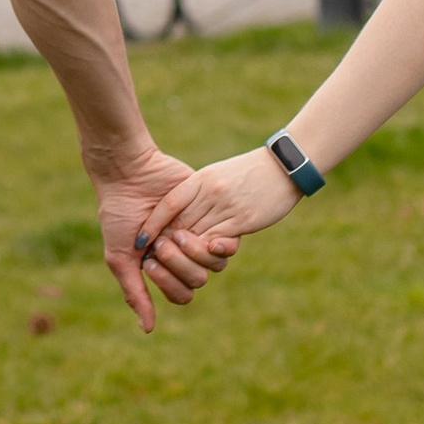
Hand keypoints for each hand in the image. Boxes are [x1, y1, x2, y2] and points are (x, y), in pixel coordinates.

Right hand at [91, 146, 237, 333]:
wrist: (129, 173)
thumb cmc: (119, 215)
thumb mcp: (121, 257)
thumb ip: (136, 293)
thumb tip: (148, 330)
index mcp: (163, 267)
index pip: (181, 295)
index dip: (168, 284)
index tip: (147, 261)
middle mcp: (183, 255)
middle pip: (198, 282)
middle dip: (177, 265)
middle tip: (159, 242)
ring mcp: (199, 237)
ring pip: (214, 267)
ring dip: (191, 254)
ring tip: (172, 233)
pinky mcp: (213, 217)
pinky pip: (228, 244)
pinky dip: (216, 246)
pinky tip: (197, 235)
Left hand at [139, 146, 301, 272]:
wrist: (283, 165)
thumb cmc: (249, 171)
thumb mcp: (217, 175)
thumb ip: (198, 192)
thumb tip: (179, 216)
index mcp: (201, 181)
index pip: (170, 203)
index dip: (153, 223)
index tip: (141, 239)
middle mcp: (211, 193)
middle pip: (181, 223)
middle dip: (166, 242)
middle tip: (154, 255)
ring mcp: (227, 207)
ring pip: (198, 237)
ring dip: (183, 252)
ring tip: (172, 259)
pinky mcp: (244, 220)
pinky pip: (220, 241)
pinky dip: (208, 252)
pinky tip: (201, 257)